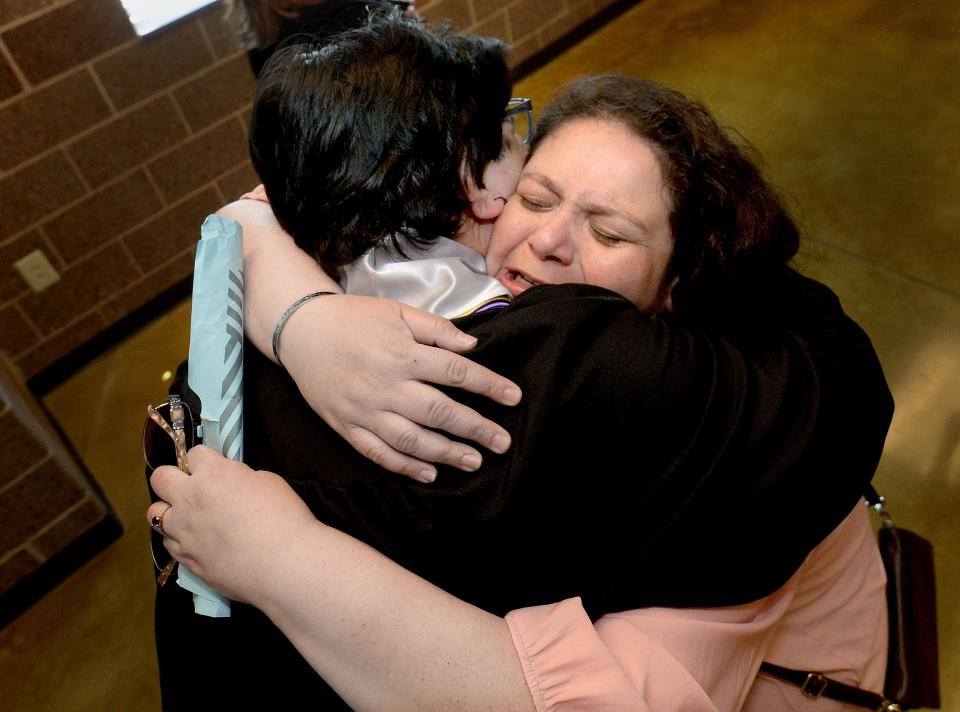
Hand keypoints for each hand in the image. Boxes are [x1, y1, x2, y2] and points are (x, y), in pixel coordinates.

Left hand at [147, 446, 315, 604]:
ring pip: (155, 514)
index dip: (206, 460)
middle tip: (192, 488)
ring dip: (170, 511)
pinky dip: (180, 539)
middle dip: (173, 478)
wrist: (284, 564)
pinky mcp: (186, 558)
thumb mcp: (268, 482)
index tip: (215, 468)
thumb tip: (231, 485)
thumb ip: (240, 478)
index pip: (195, 454)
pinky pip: (169, 543)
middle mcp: (189, 499)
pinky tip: (198, 542)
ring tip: (190, 518)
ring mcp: (183, 531)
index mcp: (213, 474)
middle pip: (160, 478)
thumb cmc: (284, 517)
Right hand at [279, 294, 520, 481]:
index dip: (488, 385)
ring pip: (411, 439)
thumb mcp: (397, 312)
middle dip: (475, 428)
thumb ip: (436, 329)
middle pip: (439, 411)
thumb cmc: (353, 318)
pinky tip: (430, 474)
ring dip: (445, 453)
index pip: (456, 372)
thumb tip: (473, 347)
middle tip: (502, 443)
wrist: (300, 330)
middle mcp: (385, 385)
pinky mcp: (347, 426)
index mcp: (402, 353)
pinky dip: (404, 466)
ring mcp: (364, 410)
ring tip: (474, 462)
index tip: (514, 397)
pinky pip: (377, 453)